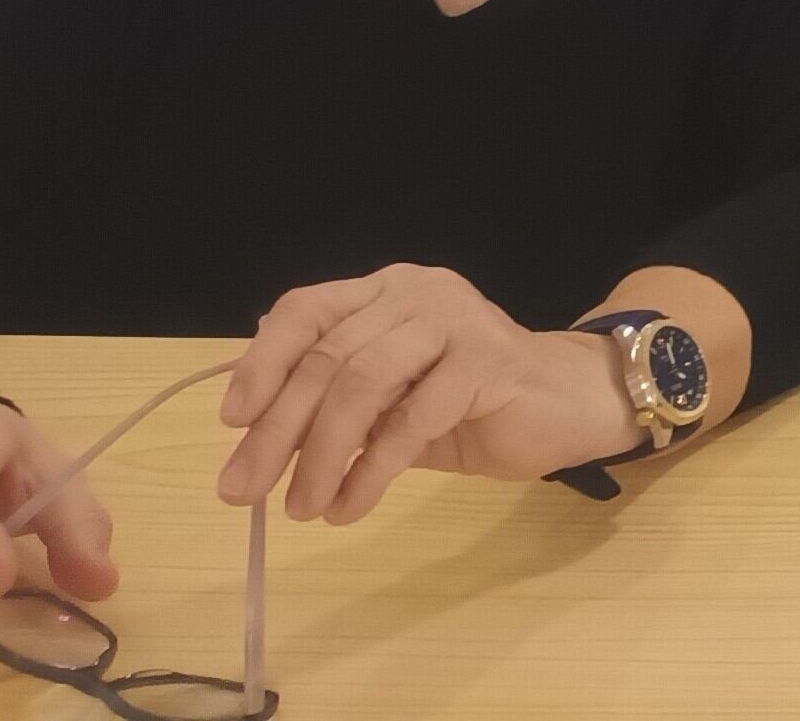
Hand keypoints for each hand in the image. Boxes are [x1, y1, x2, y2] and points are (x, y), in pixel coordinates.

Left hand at [217, 264, 635, 522]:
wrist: (566, 402)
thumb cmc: (469, 403)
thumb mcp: (389, 400)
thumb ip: (333, 400)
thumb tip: (250, 426)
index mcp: (385, 292)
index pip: (306, 309)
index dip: (262, 361)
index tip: (232, 421)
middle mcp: (416, 293)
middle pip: (328, 355)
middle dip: (277, 430)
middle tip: (242, 491)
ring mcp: (455, 322)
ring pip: (362, 383)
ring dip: (321, 455)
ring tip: (303, 509)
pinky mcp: (487, 363)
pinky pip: (411, 420)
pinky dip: (371, 471)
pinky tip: (350, 508)